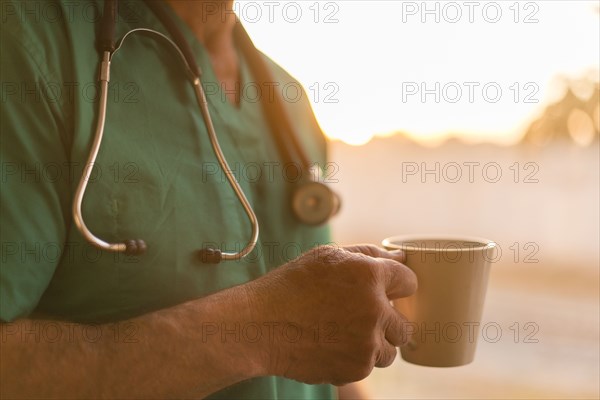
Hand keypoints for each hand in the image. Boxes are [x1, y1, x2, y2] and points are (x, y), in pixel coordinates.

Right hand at [247, 244, 417, 384]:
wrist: (260, 326)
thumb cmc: (290, 286)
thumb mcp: (326, 256)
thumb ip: (367, 255)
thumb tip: (399, 259)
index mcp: (369, 276)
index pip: (410, 282)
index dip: (397, 285)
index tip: (386, 290)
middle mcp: (375, 310)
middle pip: (405, 324)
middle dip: (388, 321)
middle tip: (360, 317)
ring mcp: (367, 344)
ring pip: (390, 350)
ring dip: (374, 344)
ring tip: (342, 333)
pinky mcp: (356, 369)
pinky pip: (369, 366)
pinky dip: (355, 359)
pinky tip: (330, 345)